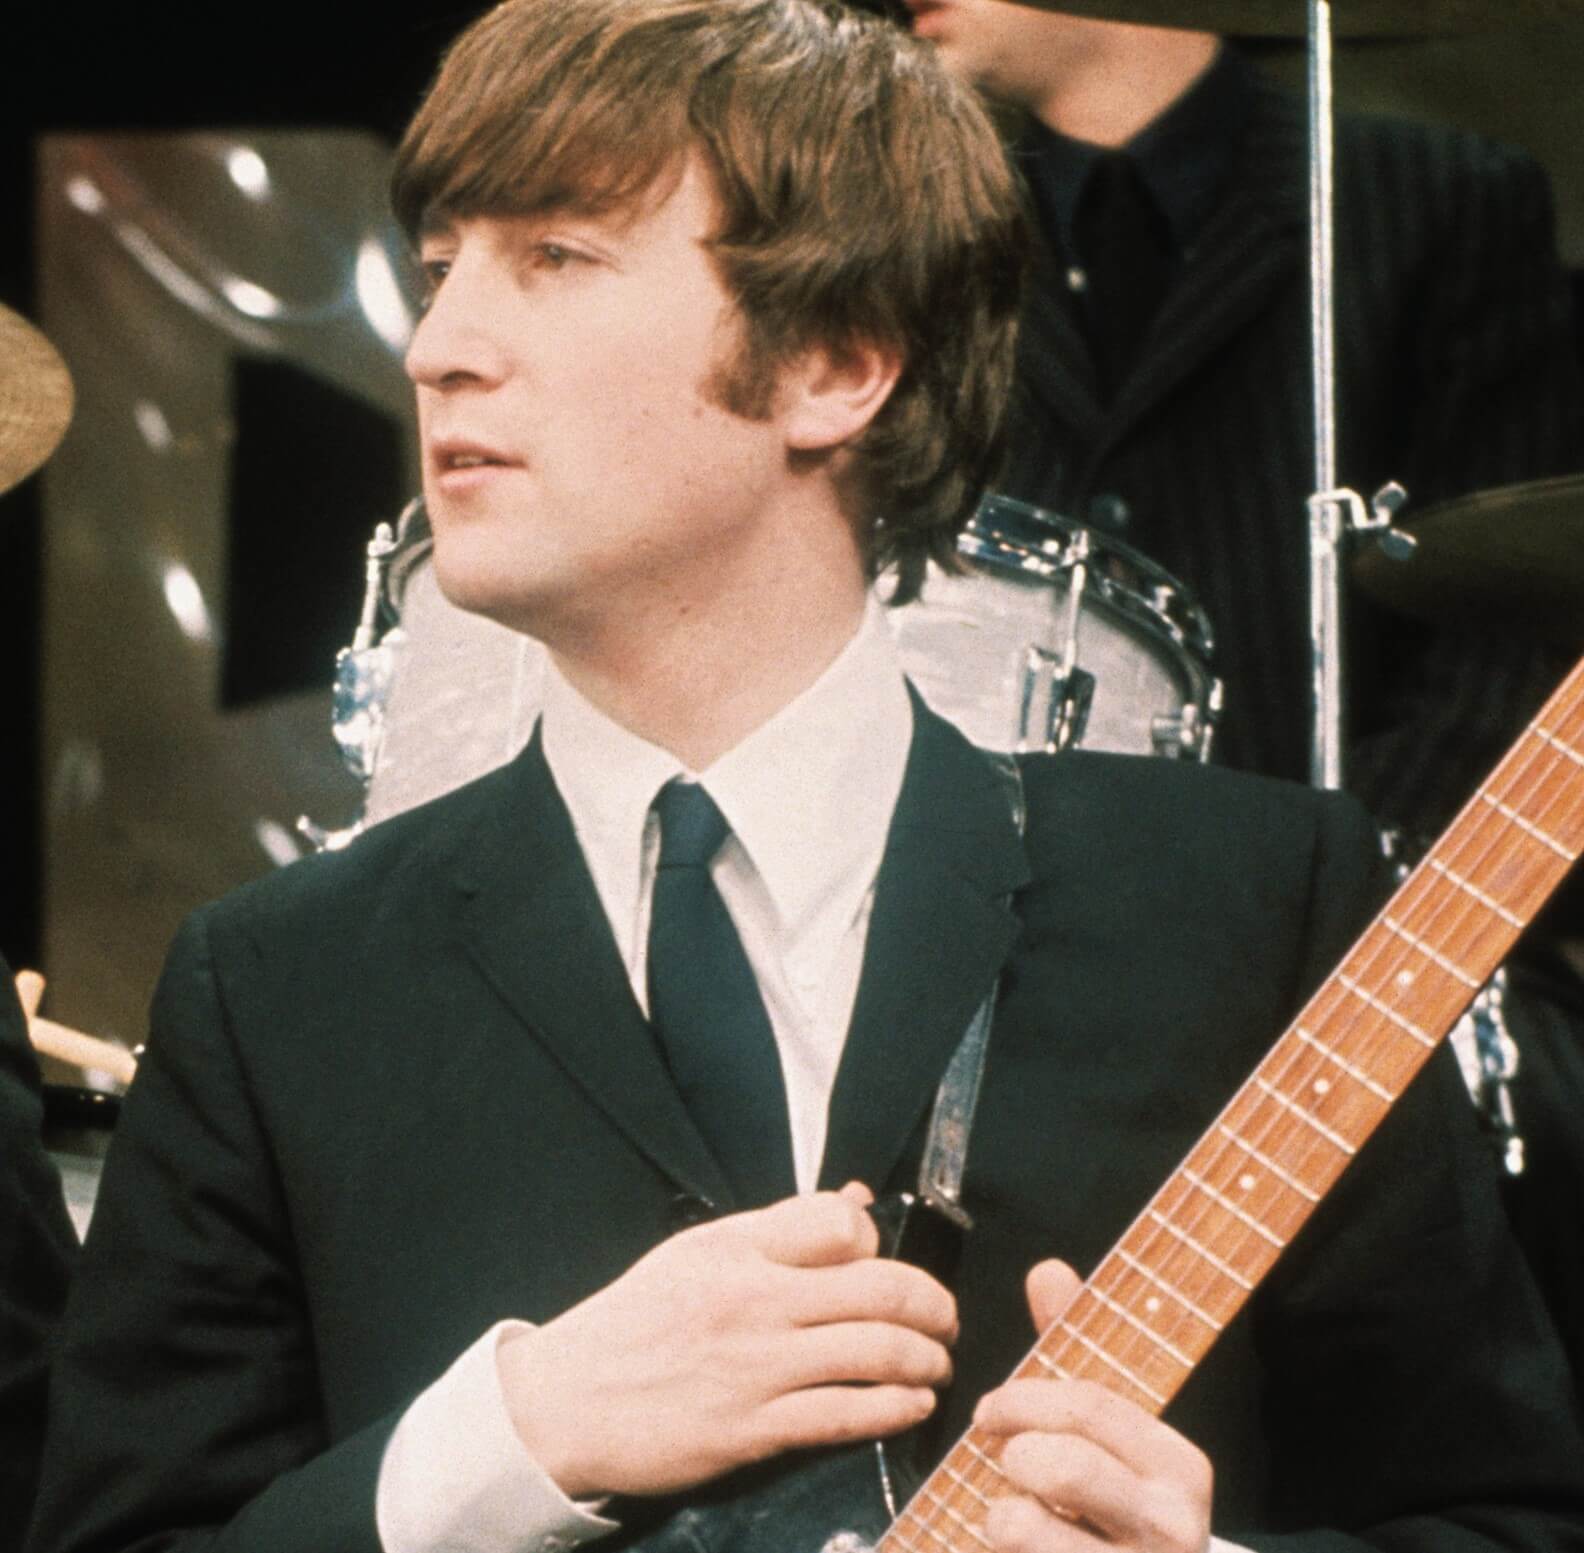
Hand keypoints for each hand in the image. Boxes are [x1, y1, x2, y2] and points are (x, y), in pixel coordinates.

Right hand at [497, 1182, 956, 1498]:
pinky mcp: (753, 1431)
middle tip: (946, 1317)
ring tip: (938, 1362)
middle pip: (880, 1288)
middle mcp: (755, 1300)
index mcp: (738, 1248)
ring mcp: (756, 1368)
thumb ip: (779, 1229)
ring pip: (876, 1353)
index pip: (841, 1222)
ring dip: (927, 1358)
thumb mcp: (698, 1253)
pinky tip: (913, 1404)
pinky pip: (846, 1415)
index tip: (885, 1263)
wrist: (566, 1402)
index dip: (878, 1242)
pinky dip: (896, 1407)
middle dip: (934, 1304)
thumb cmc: (635, 1323)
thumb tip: (859, 1202)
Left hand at [974, 1260, 1211, 1552]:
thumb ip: (1075, 1351)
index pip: (1088, 1405)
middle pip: (1064, 1465)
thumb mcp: (1106, 1433)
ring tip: (1006, 1520)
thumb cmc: (1116, 1507)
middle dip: (1014, 1456)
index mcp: (1179, 1466)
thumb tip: (1047, 1269)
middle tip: (1002, 1464)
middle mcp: (1174, 1528)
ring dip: (999, 1517)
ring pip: (1028, 1529)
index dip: (1022, 1400)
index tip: (987, 1411)